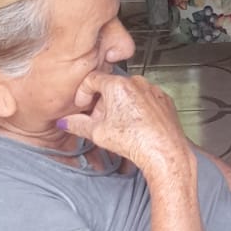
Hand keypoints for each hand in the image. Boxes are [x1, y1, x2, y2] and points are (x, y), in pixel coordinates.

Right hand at [58, 71, 190, 172]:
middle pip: (111, 87)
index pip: (92, 79)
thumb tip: (65, 122)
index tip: (83, 106)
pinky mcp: (164, 99)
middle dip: (102, 103)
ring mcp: (153, 90)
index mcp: (118, 85)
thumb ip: (77, 124)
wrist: (165, 151)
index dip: (83, 93)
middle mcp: (137, 83)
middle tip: (101, 121)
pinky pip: (146, 99)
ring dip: (120, 105)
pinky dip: (138, 108)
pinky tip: (137, 125)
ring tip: (120, 126)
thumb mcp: (97, 133)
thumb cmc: (135, 141)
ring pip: (129, 92)